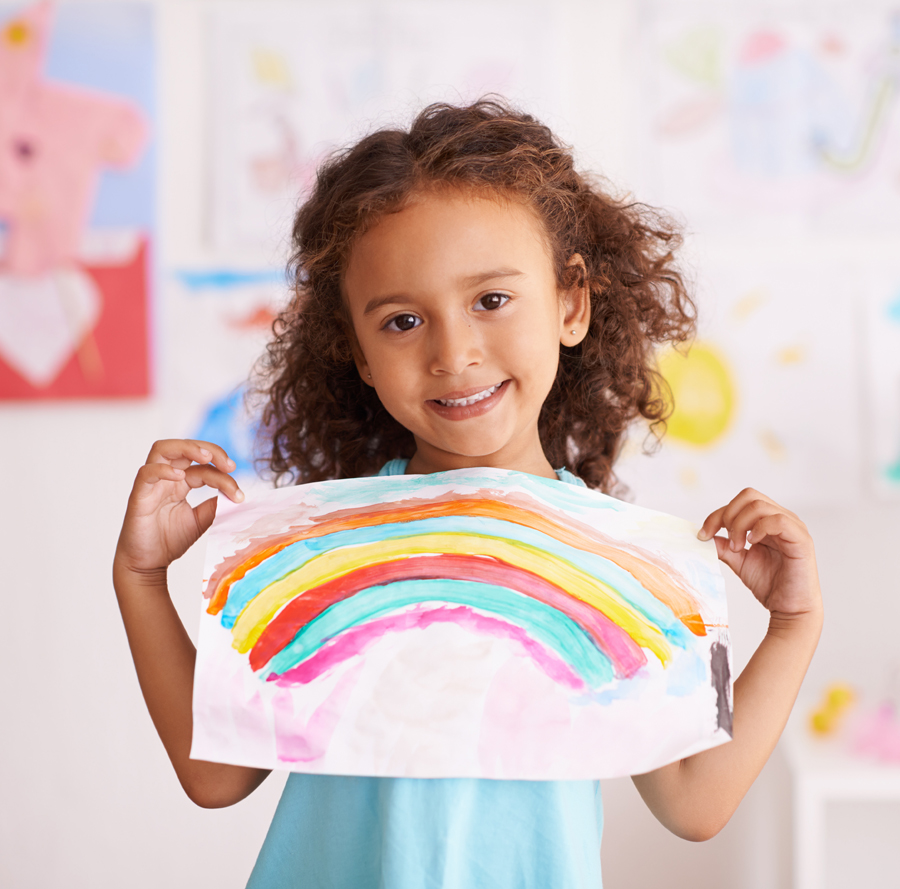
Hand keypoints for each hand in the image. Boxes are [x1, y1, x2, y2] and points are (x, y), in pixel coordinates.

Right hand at [115, 439, 243, 576]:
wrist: (147, 565)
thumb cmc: (169, 540)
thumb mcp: (201, 520)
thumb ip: (215, 505)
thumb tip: (235, 494)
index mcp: (181, 482)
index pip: (203, 467)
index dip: (223, 475)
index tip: (239, 494)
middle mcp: (166, 478)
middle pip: (183, 448)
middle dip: (209, 450)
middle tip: (229, 465)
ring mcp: (151, 484)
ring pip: (162, 449)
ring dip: (187, 448)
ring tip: (206, 457)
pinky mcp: (139, 496)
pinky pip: (146, 473)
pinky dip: (163, 470)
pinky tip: (180, 476)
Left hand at [698, 488, 821, 619]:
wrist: (789, 609)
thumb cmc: (770, 584)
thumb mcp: (738, 561)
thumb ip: (724, 546)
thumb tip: (704, 535)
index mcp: (767, 521)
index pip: (739, 502)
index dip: (716, 515)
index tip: (703, 535)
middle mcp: (781, 518)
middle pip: (748, 496)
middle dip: (728, 516)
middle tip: (726, 542)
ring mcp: (793, 527)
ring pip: (759, 506)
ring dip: (740, 525)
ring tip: (737, 548)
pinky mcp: (801, 539)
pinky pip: (778, 521)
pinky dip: (759, 528)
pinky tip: (752, 543)